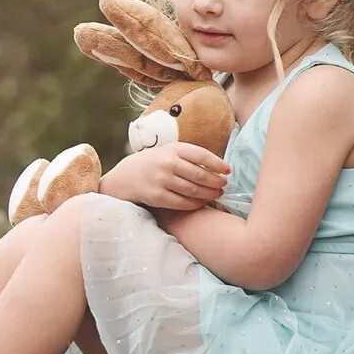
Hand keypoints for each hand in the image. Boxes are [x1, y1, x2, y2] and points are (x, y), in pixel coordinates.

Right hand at [100, 142, 230, 210]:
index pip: (201, 155)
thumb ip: (189, 156)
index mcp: (172, 148)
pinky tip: (202, 203)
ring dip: (209, 194)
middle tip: (224, 185)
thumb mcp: (168, 151)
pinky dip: (195, 204)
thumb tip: (218, 167)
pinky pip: (182, 203)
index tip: (228, 170)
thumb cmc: (153, 163)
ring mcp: (161, 180)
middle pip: (200, 174)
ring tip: (216, 194)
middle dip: (216, 181)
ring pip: (193, 190)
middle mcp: (167, 163)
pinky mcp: (157, 196)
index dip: (218, 164)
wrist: (125, 176)